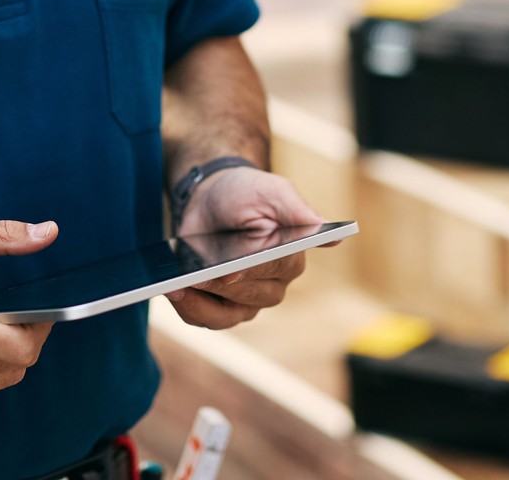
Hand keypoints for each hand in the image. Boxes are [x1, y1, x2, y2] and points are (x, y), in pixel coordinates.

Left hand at [168, 168, 323, 330]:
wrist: (213, 196)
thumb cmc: (248, 192)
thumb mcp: (274, 191)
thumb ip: (301, 212)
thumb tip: (337, 238)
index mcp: (292, 257)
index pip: (275, 270)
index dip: (251, 271)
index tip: (229, 270)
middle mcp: (273, 285)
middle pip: (249, 296)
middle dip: (220, 286)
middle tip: (195, 275)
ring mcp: (246, 301)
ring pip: (226, 316)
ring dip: (200, 304)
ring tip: (175, 287)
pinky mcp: (220, 307)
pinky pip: (205, 318)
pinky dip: (188, 307)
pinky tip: (172, 291)